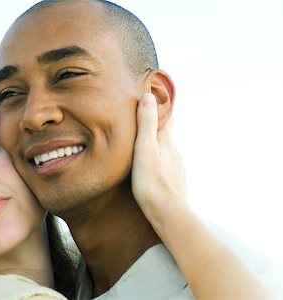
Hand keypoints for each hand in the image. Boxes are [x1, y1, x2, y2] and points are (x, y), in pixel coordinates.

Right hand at [131, 93, 186, 233]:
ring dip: (159, 148)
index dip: (162, 107)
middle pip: (167, 135)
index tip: (156, 98)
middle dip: (159, 127)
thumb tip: (148, 96)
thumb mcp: (144, 149)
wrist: (168, 213)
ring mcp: (176, 169)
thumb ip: (146, 124)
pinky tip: (153, 172)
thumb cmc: (152, 182)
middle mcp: (175, 153)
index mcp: (166, 143)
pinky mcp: (175, 184)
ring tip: (146, 148)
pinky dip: (160, 165)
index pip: (167, 118)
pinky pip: (167, 169)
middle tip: (146, 121)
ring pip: (167, 153)